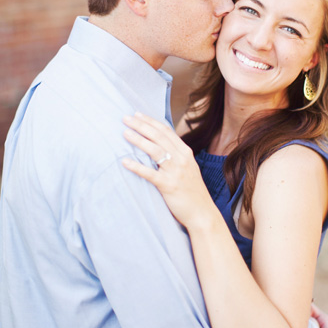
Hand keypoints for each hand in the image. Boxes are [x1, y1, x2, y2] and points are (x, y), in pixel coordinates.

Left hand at [121, 112, 215, 229]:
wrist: (202, 212)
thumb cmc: (193, 192)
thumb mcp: (188, 169)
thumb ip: (175, 157)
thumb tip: (158, 146)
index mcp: (186, 153)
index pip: (166, 131)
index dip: (151, 121)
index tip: (137, 114)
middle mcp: (182, 159)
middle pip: (159, 137)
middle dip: (141, 126)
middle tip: (126, 118)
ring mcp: (176, 172)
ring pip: (155, 151)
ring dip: (139, 140)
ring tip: (125, 133)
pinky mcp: (169, 185)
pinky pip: (150, 174)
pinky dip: (137, 167)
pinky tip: (124, 161)